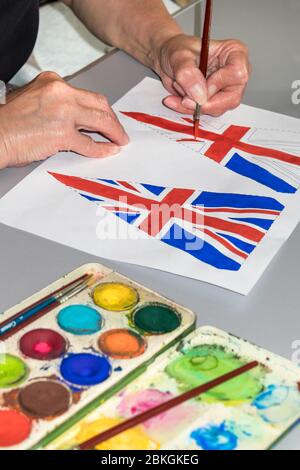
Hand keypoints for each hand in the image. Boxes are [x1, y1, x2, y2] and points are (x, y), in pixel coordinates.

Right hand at [0, 72, 128, 168]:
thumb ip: (56, 104)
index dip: (100, 108)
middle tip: (118, 130)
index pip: (86, 94)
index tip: (106, 116)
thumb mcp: (34, 100)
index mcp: (53, 82)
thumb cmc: (9, 122)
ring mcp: (64, 113)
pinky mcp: (63, 134)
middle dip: (112, 118)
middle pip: (99, 103)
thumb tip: (77, 118)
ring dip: (114, 132)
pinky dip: (103, 149)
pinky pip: (90, 143)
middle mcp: (61, 92)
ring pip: (100, 120)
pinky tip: (110, 150)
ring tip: (120, 140)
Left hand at [155, 35, 250, 115]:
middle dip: (205, 103)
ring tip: (178, 88)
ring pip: (218, 108)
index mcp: (234, 53)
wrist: (168, 58)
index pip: (237, 74)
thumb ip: (188, 73)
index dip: (218, 84)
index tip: (199, 86)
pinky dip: (188, 109)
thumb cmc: (177, 49)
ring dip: (193, 105)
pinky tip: (177, 99)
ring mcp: (225, 90)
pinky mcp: (215, 101)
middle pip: (232, 98)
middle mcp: (233, 73)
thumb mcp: (178, 56)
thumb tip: (200, 94)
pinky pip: (206, 112)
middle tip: (185, 99)